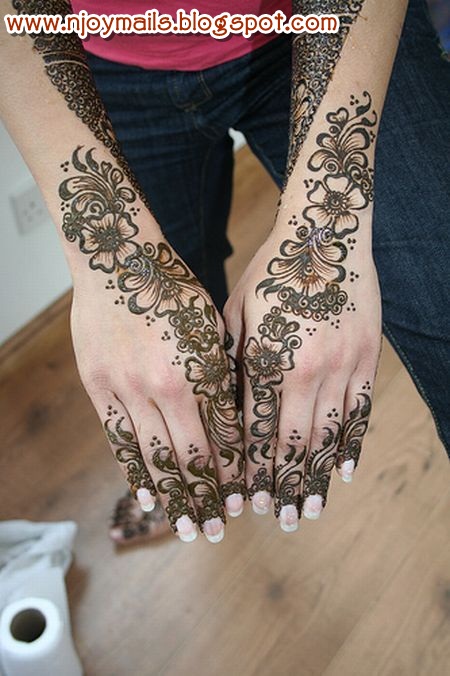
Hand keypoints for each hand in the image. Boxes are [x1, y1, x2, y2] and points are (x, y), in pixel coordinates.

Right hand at [61, 148, 243, 544]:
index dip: (235, 472)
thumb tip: (234, 418)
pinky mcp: (98, 387)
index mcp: (202, 368)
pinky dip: (134, 471)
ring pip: (154, 455)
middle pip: (191, 455)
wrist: (118, 260)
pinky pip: (118, 440)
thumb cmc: (174, 288)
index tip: (245, 500)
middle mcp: (168, 386)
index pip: (223, 435)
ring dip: (172, 495)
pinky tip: (146, 495)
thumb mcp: (211, 324)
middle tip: (216, 530)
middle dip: (207, 497)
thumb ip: (221, 372)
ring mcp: (128, 389)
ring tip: (183, 527)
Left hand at [225, 93, 381, 531]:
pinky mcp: (367, 358)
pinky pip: (360, 411)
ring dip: (317, 478)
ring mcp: (341, 366)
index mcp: (266, 358)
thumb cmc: (271, 269)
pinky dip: (351, 445)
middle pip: (292, 443)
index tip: (246, 502)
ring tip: (311, 512)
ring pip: (328, 435)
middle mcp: (305, 370)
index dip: (250, 470)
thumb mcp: (235, 311)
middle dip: (283, 486)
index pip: (255, 430)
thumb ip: (230, 361)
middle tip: (281, 521)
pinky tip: (343, 472)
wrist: (325, 231)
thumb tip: (222, 410)